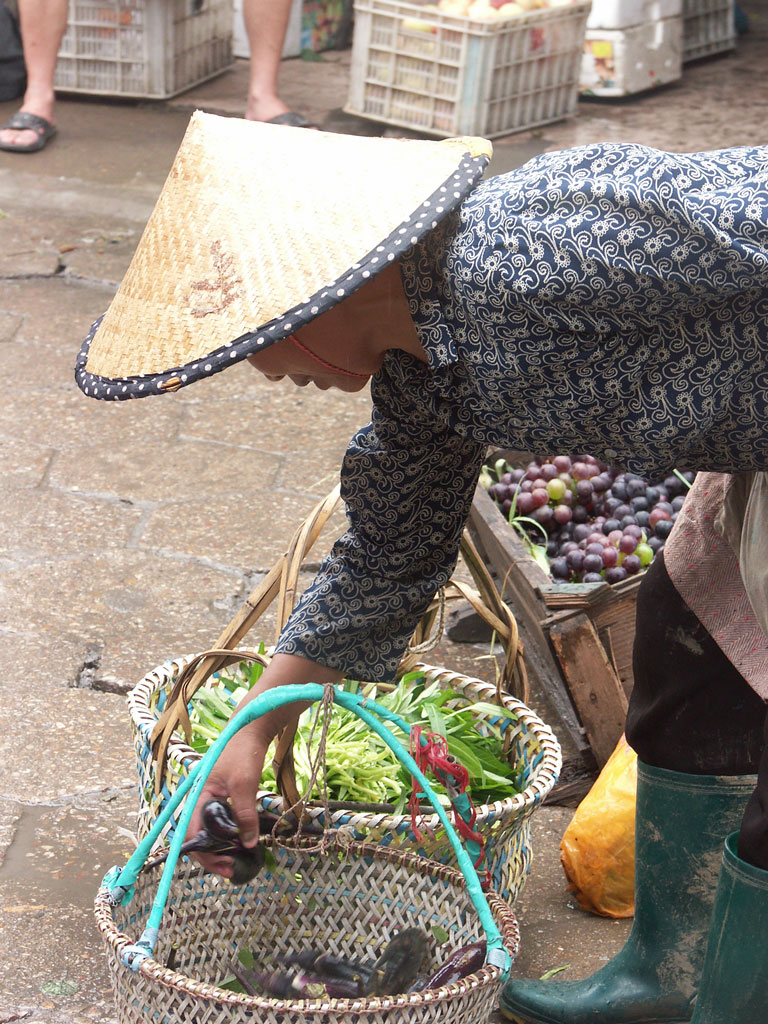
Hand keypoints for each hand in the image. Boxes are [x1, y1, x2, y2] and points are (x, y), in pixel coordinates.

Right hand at [184, 653, 342, 877]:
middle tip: (234, 869)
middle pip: (199, 837)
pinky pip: (222, 822)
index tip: (223, 867)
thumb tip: (248, 844)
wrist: (251, 728)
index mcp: (198, 796)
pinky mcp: (224, 797)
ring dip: (222, 848)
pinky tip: (243, 842)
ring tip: (238, 860)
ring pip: (211, 832)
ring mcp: (212, 799)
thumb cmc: (243, 753)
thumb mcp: (245, 785)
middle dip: (214, 856)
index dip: (204, 855)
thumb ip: (245, 814)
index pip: (191, 834)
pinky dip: (230, 835)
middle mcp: (201, 800)